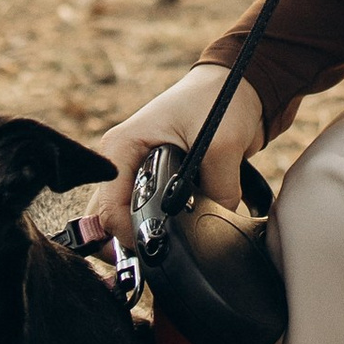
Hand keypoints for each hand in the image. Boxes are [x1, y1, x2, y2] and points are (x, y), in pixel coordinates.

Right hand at [77, 69, 264, 265]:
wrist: (239, 86)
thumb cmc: (220, 100)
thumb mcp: (222, 144)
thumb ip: (219, 189)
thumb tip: (219, 225)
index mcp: (121, 147)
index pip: (107, 209)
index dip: (129, 236)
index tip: (157, 247)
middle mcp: (120, 162)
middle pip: (104, 220)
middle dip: (126, 244)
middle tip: (155, 258)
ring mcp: (134, 173)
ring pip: (121, 222)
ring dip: (141, 238)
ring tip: (165, 249)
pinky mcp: (152, 182)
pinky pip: (143, 216)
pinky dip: (156, 230)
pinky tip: (174, 238)